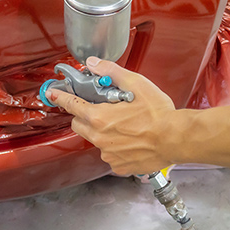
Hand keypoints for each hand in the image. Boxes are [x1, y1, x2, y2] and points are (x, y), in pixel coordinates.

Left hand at [46, 57, 177, 175]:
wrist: (176, 138)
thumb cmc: (159, 114)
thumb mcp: (136, 83)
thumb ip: (111, 72)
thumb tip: (94, 64)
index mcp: (99, 117)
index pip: (71, 106)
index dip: (60, 98)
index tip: (53, 95)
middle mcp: (100, 138)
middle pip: (79, 125)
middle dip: (84, 115)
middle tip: (101, 109)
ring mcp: (108, 154)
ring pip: (95, 140)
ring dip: (103, 132)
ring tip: (124, 125)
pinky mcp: (118, 165)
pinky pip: (109, 154)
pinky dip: (116, 147)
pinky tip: (131, 139)